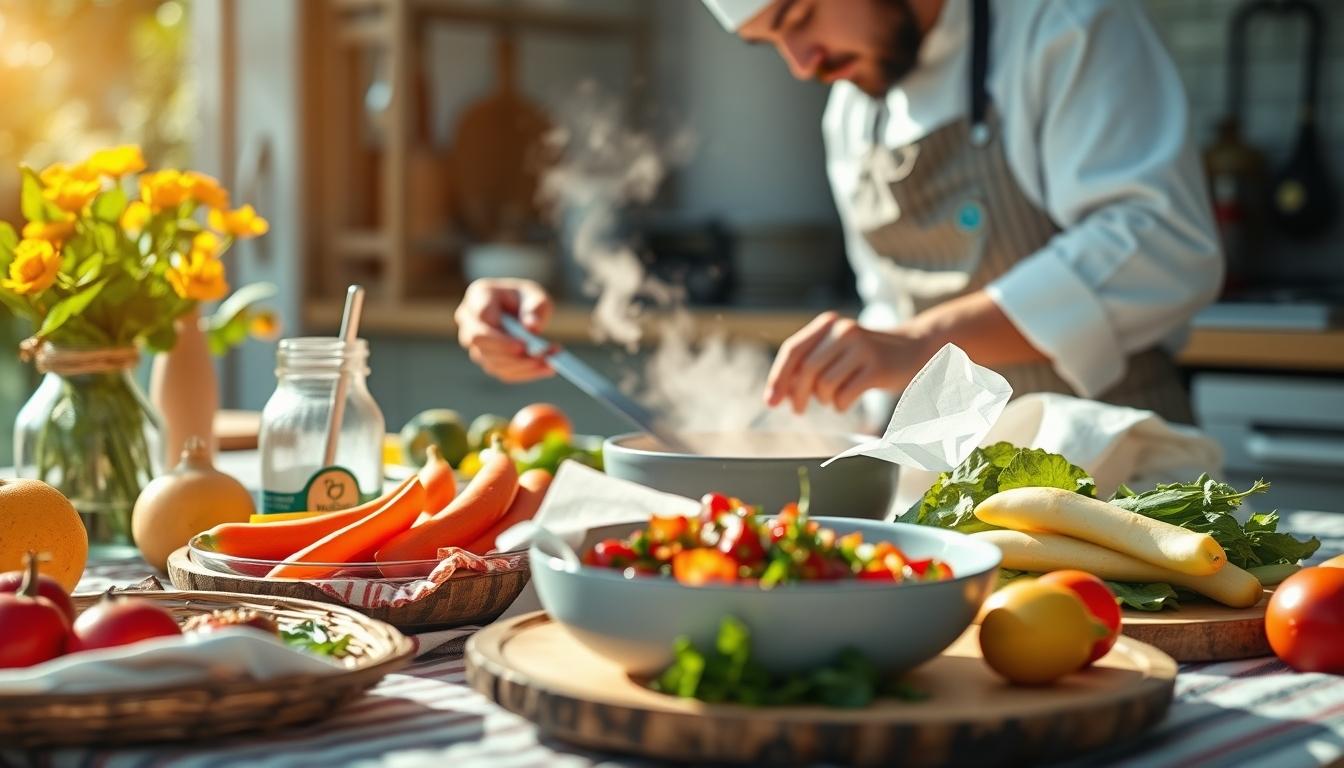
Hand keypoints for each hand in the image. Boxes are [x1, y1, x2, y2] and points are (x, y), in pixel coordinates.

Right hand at [454, 278, 554, 382]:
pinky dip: (526, 373)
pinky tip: (547, 369)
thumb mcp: (536, 296)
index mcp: (478, 296)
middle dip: (512, 355)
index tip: (524, 345)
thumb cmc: (526, 299)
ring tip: (552, 362)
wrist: (521, 310)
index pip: (482, 317)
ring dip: (524, 366)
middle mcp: (469, 321)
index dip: (500, 335)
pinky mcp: (486, 360)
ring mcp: (474, 344)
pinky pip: (503, 373)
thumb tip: (532, 328)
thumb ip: (535, 307)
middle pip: (481, 343)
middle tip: (541, 358)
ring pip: (492, 362)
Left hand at [764, 312, 930, 413]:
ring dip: (823, 400)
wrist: (913, 349)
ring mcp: (861, 347)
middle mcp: (843, 330)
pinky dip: (840, 405)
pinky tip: (845, 401)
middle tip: (798, 410)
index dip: (777, 378)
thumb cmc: (865, 356)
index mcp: (828, 323)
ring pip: (825, 384)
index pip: (792, 350)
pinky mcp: (876, 367)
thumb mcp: (835, 351)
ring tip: (831, 399)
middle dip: (797, 395)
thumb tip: (778, 393)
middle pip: (806, 369)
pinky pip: (844, 395)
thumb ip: (807, 366)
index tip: (770, 401)